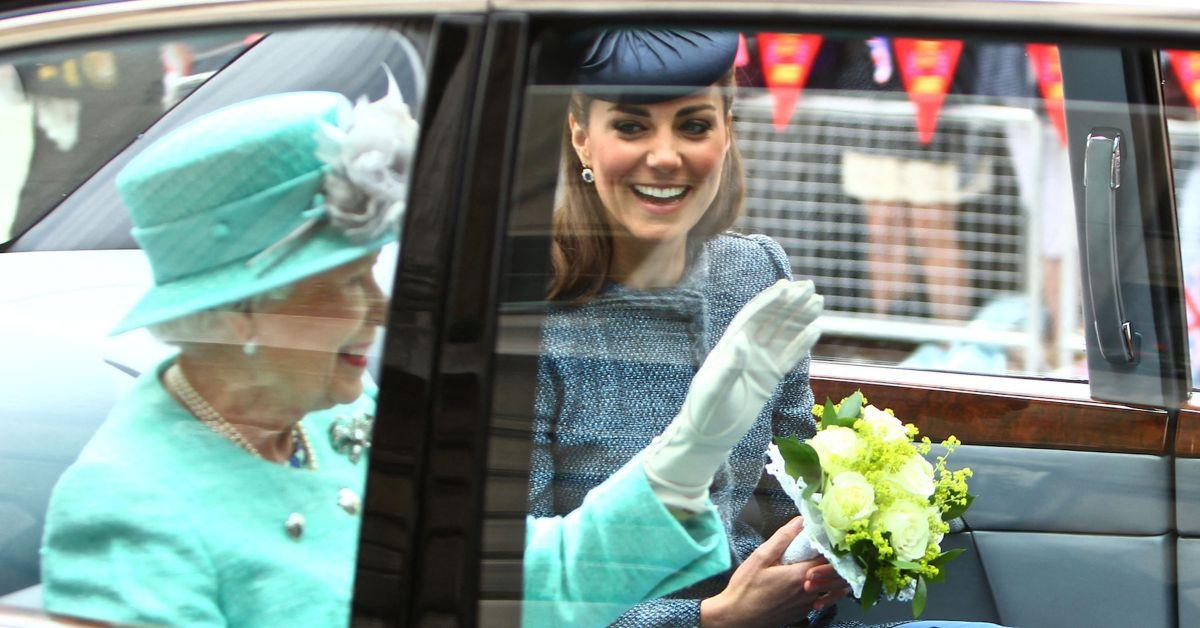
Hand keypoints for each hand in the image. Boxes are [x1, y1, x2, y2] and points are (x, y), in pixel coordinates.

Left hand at [643, 279, 822, 512]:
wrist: (710, 436)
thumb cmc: (705, 411)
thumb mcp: (713, 390)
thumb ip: (728, 366)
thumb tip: (742, 340)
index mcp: (729, 346)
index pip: (752, 318)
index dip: (769, 301)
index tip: (787, 286)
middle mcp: (746, 350)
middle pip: (771, 320)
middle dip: (790, 303)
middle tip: (810, 286)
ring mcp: (759, 363)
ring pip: (784, 335)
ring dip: (800, 318)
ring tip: (818, 302)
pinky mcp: (769, 378)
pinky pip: (789, 356)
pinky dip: (802, 343)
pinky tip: (816, 329)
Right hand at [700, 517, 850, 627]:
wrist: (737, 617)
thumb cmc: (745, 587)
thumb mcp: (760, 558)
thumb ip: (782, 538)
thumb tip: (800, 521)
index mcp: (800, 576)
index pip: (828, 557)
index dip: (828, 545)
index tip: (822, 537)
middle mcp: (809, 592)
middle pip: (832, 573)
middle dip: (829, 560)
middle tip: (817, 550)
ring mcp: (807, 605)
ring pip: (828, 587)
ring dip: (825, 575)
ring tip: (812, 565)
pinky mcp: (802, 613)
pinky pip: (818, 598)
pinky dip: (817, 589)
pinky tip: (804, 582)